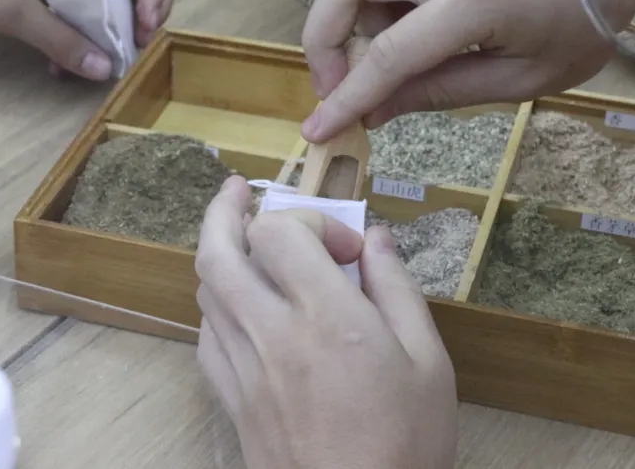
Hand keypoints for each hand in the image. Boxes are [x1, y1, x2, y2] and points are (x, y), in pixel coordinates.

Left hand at [195, 176, 457, 468]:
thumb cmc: (406, 443)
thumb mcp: (428, 362)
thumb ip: (397, 290)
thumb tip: (375, 238)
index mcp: (326, 318)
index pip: (277, 232)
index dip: (307, 219)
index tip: (345, 249)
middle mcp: (271, 334)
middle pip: (217, 252)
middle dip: (223, 211)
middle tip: (237, 191)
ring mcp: (243, 369)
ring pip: (206, 291)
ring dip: (218, 254)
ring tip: (241, 240)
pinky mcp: (232, 400)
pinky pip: (207, 336)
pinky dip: (216, 306)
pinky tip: (238, 305)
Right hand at [300, 0, 634, 142]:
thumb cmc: (587, 23)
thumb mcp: (523, 77)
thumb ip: (443, 93)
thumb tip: (376, 113)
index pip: (390, 53)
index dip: (347, 97)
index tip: (316, 131)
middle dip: (323, 40)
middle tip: (340, 85)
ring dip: (350, 21)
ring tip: (384, 63)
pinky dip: (377, 4)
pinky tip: (409, 32)